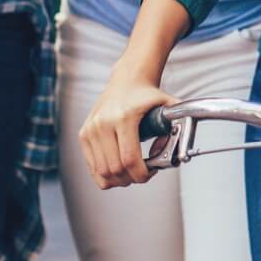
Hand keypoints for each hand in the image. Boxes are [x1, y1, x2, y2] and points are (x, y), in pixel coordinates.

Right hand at [79, 68, 176, 188]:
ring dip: (118, 180)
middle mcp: (103, 123)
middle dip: (131, 178)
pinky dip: (104, 176)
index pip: (129, 158)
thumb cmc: (148, 95)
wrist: (127, 80)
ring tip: (131, 173)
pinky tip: (118, 171)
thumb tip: (174, 154)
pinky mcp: (83, 134)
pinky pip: (91, 167)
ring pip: (101, 171)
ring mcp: (91, 130)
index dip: (141, 174)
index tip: (151, 173)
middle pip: (115, 168)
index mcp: (124, 117)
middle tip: (143, 175)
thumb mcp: (169, 106)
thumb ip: (178, 126)